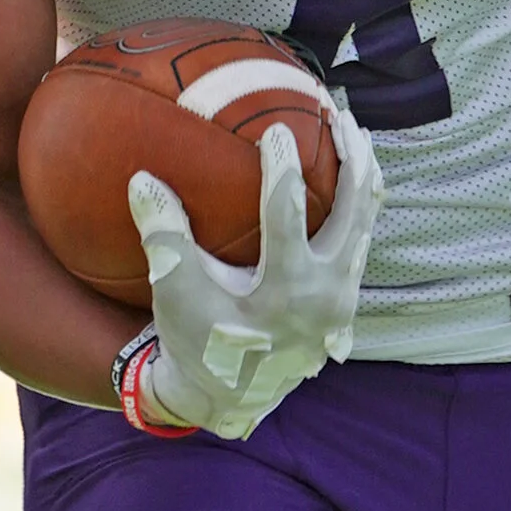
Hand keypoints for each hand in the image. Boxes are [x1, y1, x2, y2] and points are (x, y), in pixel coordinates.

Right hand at [126, 107, 380, 439]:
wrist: (231, 397)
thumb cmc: (199, 343)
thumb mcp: (176, 294)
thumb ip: (164, 236)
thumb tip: (143, 178)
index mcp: (286, 293)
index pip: (289, 216)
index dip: (283, 168)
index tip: (276, 128)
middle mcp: (327, 294)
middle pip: (355, 211)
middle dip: (353, 158)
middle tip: (341, 113)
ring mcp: (343, 299)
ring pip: (367, 224)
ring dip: (364, 176)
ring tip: (357, 133)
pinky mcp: (345, 301)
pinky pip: (360, 241)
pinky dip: (358, 204)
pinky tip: (348, 177)